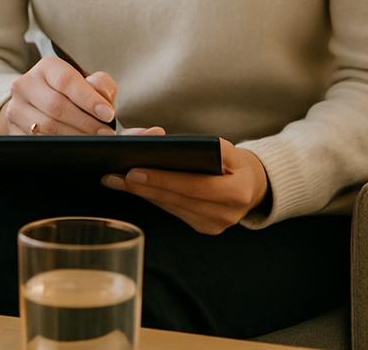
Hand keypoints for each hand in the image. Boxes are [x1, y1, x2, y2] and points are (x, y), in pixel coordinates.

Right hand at [0, 57, 163, 136]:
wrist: (34, 105)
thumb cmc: (70, 95)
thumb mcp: (86, 84)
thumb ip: (102, 88)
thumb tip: (109, 102)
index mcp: (46, 68)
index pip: (66, 80)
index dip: (88, 98)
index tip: (109, 114)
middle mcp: (25, 85)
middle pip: (56, 106)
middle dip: (85, 123)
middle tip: (107, 135)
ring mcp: (16, 109)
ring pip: (45, 127)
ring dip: (74, 138)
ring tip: (94, 144)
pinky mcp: (12, 131)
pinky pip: (36, 143)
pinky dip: (58, 149)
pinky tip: (75, 152)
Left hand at [101, 138, 269, 233]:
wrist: (254, 185)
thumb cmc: (234, 161)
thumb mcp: (227, 148)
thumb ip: (200, 145)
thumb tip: (158, 139)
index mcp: (238, 192)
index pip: (194, 186)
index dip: (162, 179)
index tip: (133, 170)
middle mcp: (227, 214)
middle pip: (176, 198)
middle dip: (142, 186)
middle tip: (113, 174)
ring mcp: (214, 225)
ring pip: (170, 206)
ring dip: (141, 192)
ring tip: (114, 178)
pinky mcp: (204, 228)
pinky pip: (172, 211)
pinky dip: (152, 197)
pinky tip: (132, 187)